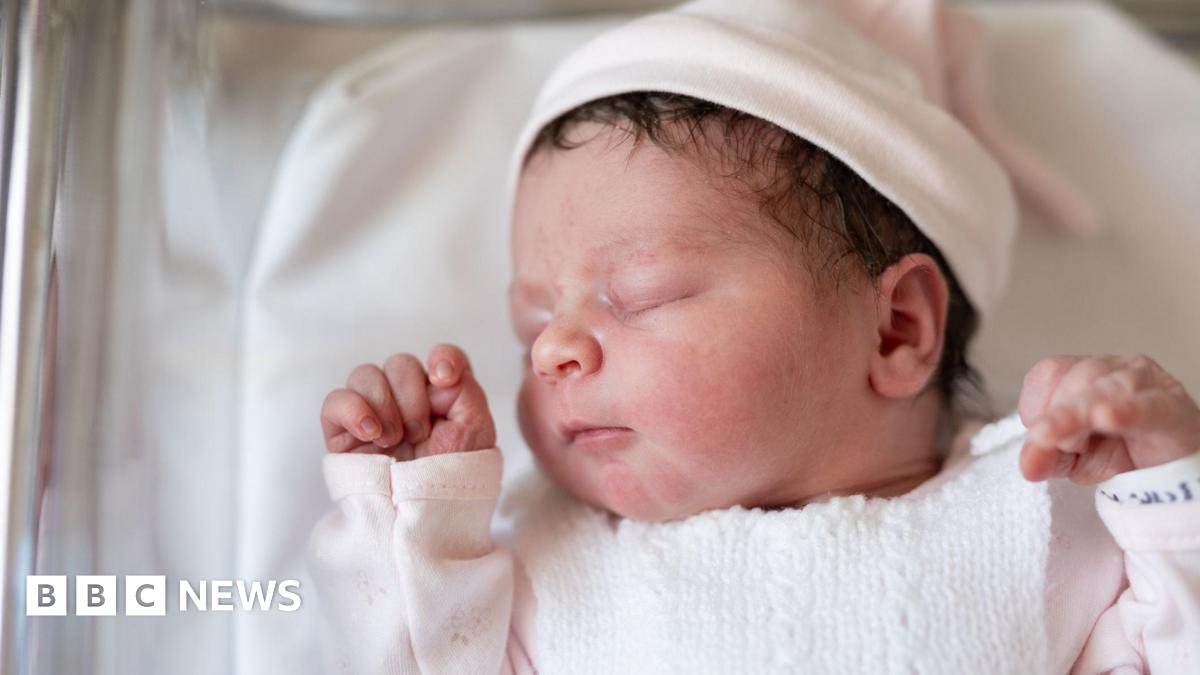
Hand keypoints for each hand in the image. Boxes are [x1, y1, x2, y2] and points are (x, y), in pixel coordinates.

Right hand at [320, 344, 495, 459]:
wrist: (426, 515)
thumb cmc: (454, 476)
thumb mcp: (476, 429)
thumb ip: (464, 387)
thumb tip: (436, 368)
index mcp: (442, 397)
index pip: (441, 357)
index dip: (444, 358)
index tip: (445, 378)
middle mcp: (406, 400)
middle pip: (401, 363)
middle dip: (412, 396)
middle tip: (420, 433)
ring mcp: (373, 414)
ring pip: (365, 374)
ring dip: (384, 404)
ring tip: (394, 440)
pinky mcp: (343, 433)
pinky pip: (335, 400)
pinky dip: (353, 410)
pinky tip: (371, 434)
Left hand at [1017, 354, 1199, 483]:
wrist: (1174, 475)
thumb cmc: (1120, 454)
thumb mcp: (1071, 458)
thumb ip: (1046, 457)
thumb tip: (1027, 466)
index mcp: (1084, 373)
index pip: (1048, 373)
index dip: (1037, 407)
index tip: (1047, 439)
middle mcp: (1116, 369)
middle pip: (1076, 376)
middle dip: (1062, 417)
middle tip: (1069, 448)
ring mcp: (1148, 385)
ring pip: (1106, 389)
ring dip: (1082, 418)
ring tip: (1080, 446)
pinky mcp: (1173, 410)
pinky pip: (1148, 406)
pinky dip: (1126, 411)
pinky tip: (1109, 418)